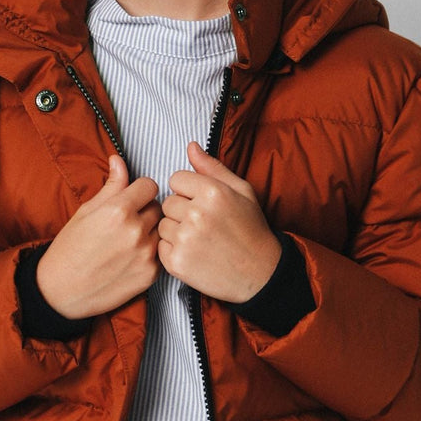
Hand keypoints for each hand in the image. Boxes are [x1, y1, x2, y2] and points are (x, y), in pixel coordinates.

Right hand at [36, 155, 161, 317]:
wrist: (61, 291)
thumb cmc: (69, 249)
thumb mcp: (86, 211)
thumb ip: (110, 186)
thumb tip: (119, 161)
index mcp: (118, 210)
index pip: (150, 185)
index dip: (139, 191)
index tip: (132, 198)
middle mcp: (135, 230)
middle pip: (158, 207)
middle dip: (145, 210)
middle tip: (126, 222)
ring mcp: (146, 253)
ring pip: (162, 230)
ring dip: (150, 231)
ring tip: (128, 241)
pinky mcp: (151, 274)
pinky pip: (160, 252)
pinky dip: (150, 253)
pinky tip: (130, 257)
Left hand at [157, 142, 281, 302]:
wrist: (260, 274)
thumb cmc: (251, 229)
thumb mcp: (241, 191)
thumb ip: (213, 168)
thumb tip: (190, 146)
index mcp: (212, 192)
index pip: (176, 179)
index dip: (188, 191)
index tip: (202, 204)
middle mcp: (197, 214)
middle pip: (168, 202)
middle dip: (181, 211)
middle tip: (203, 225)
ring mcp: (185, 240)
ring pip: (162, 224)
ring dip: (176, 231)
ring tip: (199, 240)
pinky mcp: (177, 262)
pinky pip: (161, 246)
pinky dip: (173, 251)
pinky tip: (194, 253)